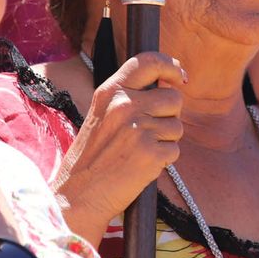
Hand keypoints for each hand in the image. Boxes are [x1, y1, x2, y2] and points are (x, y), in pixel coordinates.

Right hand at [52, 51, 185, 244]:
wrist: (78, 195)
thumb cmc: (93, 157)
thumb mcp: (103, 115)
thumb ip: (130, 97)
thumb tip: (171, 84)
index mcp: (110, 92)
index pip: (147, 62)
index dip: (170, 65)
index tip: (180, 76)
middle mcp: (125, 105)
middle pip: (174, 98)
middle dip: (169, 115)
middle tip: (147, 133)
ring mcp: (139, 129)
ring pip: (177, 126)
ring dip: (166, 140)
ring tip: (139, 151)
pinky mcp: (151, 153)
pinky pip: (175, 150)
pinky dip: (164, 160)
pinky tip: (142, 165)